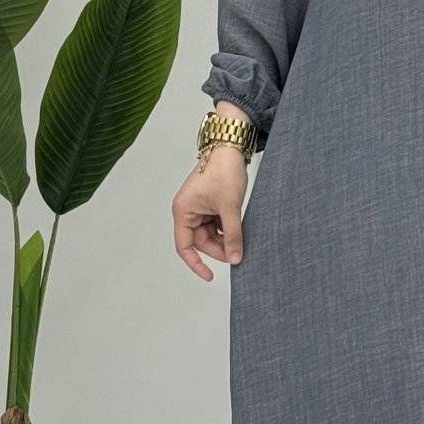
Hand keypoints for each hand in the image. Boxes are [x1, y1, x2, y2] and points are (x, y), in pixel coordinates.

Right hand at [172, 148, 246, 280]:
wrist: (231, 147)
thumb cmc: (224, 171)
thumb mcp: (229, 207)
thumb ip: (232, 235)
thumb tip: (235, 258)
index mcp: (183, 211)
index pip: (184, 246)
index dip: (196, 264)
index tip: (210, 276)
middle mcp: (187, 210)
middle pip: (200, 241)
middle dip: (218, 248)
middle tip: (237, 254)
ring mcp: (199, 207)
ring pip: (210, 233)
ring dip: (224, 238)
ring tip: (240, 240)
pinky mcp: (210, 203)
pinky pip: (216, 223)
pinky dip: (227, 228)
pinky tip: (239, 230)